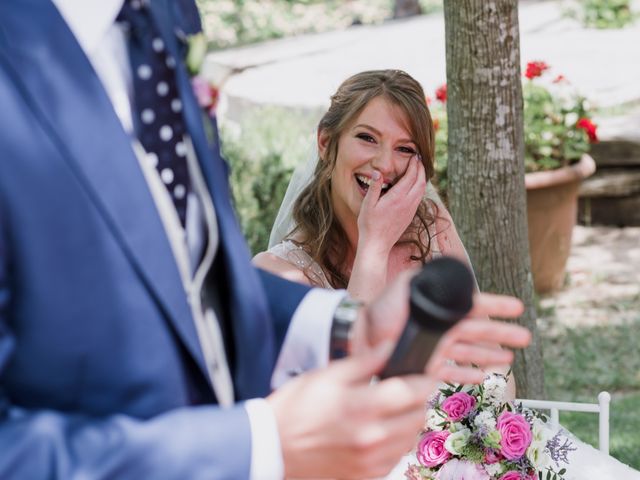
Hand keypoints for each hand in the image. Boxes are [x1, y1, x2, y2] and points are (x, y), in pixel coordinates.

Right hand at [268, 342, 438, 478]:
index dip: (424, 379)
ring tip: (394, 409)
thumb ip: (364, 362)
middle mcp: (372, 437)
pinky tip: (382, 431)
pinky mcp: (365, 475)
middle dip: (417, 399)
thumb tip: (389, 345)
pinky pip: (396, 458)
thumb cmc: (295, 409)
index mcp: (362, 407)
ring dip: (409, 421)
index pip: (413, 391)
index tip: (424, 373)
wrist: (271, 448)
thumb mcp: (326, 376)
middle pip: (418, 415)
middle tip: (406, 388)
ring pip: (410, 438)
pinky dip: (397, 443)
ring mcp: (370, 460)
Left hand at [351, 270, 530, 383]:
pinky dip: (466, 374)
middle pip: (479, 332)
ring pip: (469, 352)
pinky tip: (483, 376)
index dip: (497, 307)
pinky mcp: (426, 366)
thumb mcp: (404, 287)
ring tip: (509, 359)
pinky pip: (451, 371)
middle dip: (503, 334)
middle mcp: (441, 327)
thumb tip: (449, 267)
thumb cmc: (382, 311)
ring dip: (489, 355)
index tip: (518, 308)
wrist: (361, 338)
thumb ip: (426, 278)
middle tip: (526, 338)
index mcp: (440, 307)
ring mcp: (435, 347)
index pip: (474, 307)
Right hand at [357, 155, 425, 256]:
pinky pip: (419, 198)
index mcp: (397, 198)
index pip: (410, 176)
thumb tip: (377, 172)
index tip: (414, 156)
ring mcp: (410, 210)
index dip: (414, 165)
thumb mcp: (367, 205)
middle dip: (421, 169)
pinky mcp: (410, 216)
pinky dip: (420, 188)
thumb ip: (374, 188)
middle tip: (418, 159)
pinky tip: (415, 186)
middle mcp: (407, 203)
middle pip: (420, 182)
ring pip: (422, 190)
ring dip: (422, 178)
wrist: (377, 244)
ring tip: (419, 169)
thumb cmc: (369, 225)